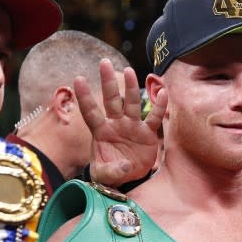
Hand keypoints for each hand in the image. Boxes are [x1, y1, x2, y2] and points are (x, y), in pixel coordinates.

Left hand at [76, 59, 166, 186]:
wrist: (128, 178)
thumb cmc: (110, 174)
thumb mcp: (104, 176)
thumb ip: (111, 172)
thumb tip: (124, 166)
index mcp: (101, 132)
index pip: (90, 112)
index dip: (85, 97)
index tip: (78, 79)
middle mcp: (116, 124)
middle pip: (111, 100)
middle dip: (108, 82)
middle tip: (104, 62)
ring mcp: (132, 126)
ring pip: (132, 103)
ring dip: (131, 88)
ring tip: (130, 71)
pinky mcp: (147, 133)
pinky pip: (154, 117)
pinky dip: (159, 106)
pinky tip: (163, 92)